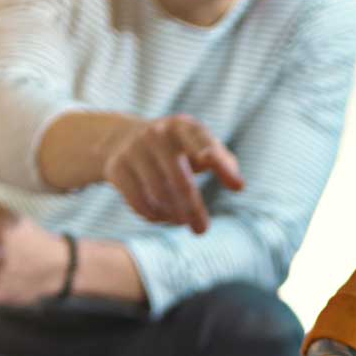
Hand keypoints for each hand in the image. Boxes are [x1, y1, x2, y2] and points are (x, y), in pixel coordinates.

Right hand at [101, 115, 243, 233]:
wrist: (120, 139)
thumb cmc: (173, 148)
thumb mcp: (197, 145)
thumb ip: (222, 161)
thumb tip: (239, 186)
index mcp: (183, 126)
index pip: (205, 145)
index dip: (220, 165)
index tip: (237, 187)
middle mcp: (157, 134)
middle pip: (182, 181)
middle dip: (194, 209)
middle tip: (202, 229)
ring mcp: (134, 149)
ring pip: (159, 194)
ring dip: (174, 214)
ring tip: (183, 222)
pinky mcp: (117, 167)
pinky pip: (139, 200)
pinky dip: (153, 215)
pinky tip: (163, 218)